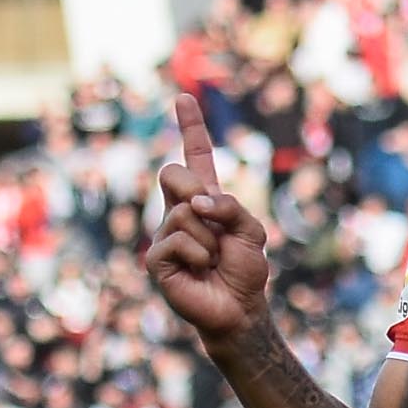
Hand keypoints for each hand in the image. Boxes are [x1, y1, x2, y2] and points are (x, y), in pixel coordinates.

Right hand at [146, 94, 274, 349]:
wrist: (239, 309)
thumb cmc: (245, 271)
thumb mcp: (251, 230)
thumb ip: (230, 207)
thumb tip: (197, 203)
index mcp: (204, 199)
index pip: (195, 157)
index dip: (190, 127)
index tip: (184, 97)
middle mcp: (179, 211)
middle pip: (172, 172)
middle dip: (195, 190)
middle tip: (212, 221)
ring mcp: (165, 234)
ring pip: (183, 212)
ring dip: (209, 238)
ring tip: (213, 259)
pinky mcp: (156, 260)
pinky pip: (176, 240)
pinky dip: (198, 255)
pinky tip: (201, 270)